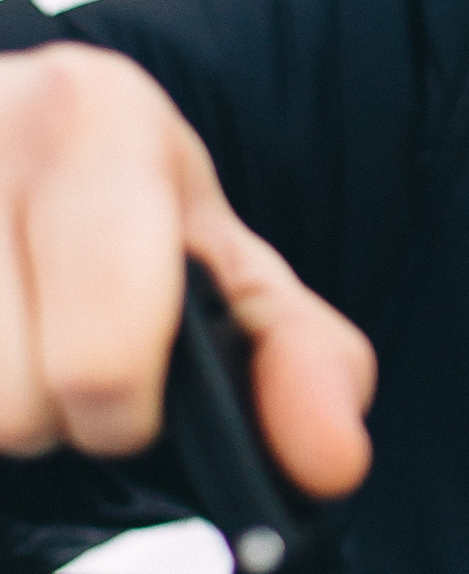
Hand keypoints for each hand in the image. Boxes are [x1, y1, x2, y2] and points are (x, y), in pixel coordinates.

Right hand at [0, 47, 372, 489]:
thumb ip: (299, 359)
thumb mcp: (220, 266)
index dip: (122, 415)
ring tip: (5, 347)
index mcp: (101, 114)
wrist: (2, 136)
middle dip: (43, 418)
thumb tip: (331, 459)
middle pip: (9, 406)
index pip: (103, 358)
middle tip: (51, 364)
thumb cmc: (114, 217)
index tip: (127, 402)